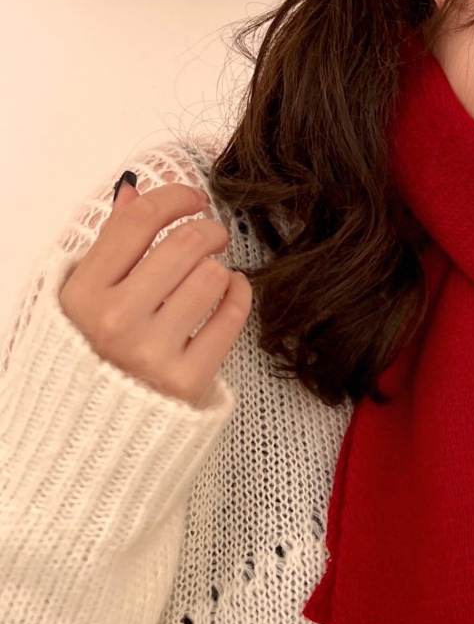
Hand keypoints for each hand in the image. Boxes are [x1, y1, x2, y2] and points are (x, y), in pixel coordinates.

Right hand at [59, 178, 252, 406]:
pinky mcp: (186, 378)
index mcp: (82, 294)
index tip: (193, 199)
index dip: (175, 198)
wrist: (105, 430)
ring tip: (214, 277)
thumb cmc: (100, 354)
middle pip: (183, 244)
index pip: (137, 222)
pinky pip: (232, 315)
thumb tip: (132, 193)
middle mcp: (112, 321)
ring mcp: (150, 352)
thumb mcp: (88, 299)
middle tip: (212, 237)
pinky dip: (241, 295)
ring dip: (221, 269)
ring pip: (212, 276)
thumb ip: (111, 246)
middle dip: (209, 230)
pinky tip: (233, 292)